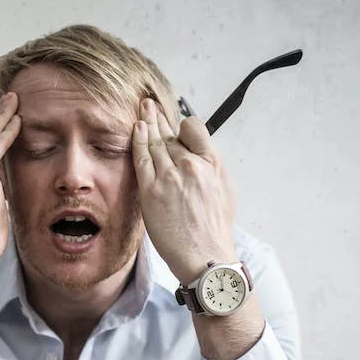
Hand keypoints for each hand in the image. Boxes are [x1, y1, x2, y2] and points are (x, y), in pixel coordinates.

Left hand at [131, 98, 237, 283]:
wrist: (205, 256)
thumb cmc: (214, 229)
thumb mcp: (224, 192)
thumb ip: (209, 169)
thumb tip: (199, 157)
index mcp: (211, 164)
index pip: (194, 129)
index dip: (183, 126)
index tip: (176, 126)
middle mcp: (191, 165)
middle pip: (170, 134)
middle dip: (159, 118)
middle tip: (149, 104)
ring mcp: (170, 176)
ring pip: (155, 142)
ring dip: (146, 123)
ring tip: (141, 109)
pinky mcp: (152, 190)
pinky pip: (141, 158)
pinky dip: (138, 140)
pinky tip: (135, 128)